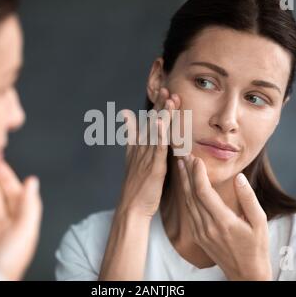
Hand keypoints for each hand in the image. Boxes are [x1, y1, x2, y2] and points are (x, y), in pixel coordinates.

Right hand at [118, 87, 179, 217]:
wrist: (131, 207)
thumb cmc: (135, 187)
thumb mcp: (132, 160)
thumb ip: (131, 138)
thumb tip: (126, 119)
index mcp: (139, 148)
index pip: (148, 123)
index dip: (156, 107)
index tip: (164, 91)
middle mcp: (142, 149)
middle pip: (152, 124)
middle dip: (160, 105)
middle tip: (167, 89)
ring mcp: (147, 158)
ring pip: (156, 132)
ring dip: (162, 115)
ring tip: (169, 98)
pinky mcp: (154, 168)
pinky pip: (158, 149)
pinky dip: (159, 135)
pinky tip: (161, 122)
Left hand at [177, 154, 271, 280]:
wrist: (246, 274)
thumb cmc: (256, 247)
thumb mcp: (260, 222)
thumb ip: (248, 198)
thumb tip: (239, 178)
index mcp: (223, 222)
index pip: (204, 193)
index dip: (197, 174)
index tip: (196, 159)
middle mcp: (208, 227)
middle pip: (191, 195)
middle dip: (187, 173)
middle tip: (184, 156)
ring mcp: (201, 233)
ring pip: (187, 203)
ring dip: (183, 183)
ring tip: (181, 166)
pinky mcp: (198, 236)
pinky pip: (188, 212)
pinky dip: (185, 196)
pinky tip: (184, 186)